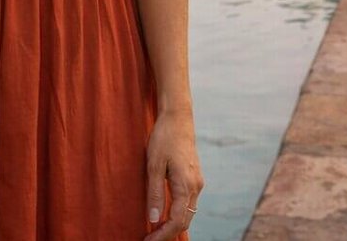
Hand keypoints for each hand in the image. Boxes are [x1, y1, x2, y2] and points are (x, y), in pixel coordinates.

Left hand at [144, 111, 203, 240]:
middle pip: (185, 221)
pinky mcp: (194, 178)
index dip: (163, 235)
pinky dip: (178, 214)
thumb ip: (154, 193)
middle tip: (149, 239)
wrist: (178, 118)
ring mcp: (197, 182)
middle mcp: (195, 186)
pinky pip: (188, 203)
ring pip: (188, 213)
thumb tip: (153, 220)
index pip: (177, 221)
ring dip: (173, 225)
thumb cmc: (163, 138)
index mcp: (186, 185)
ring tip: (154, 231)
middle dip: (168, 234)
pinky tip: (165, 215)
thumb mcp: (154, 165)